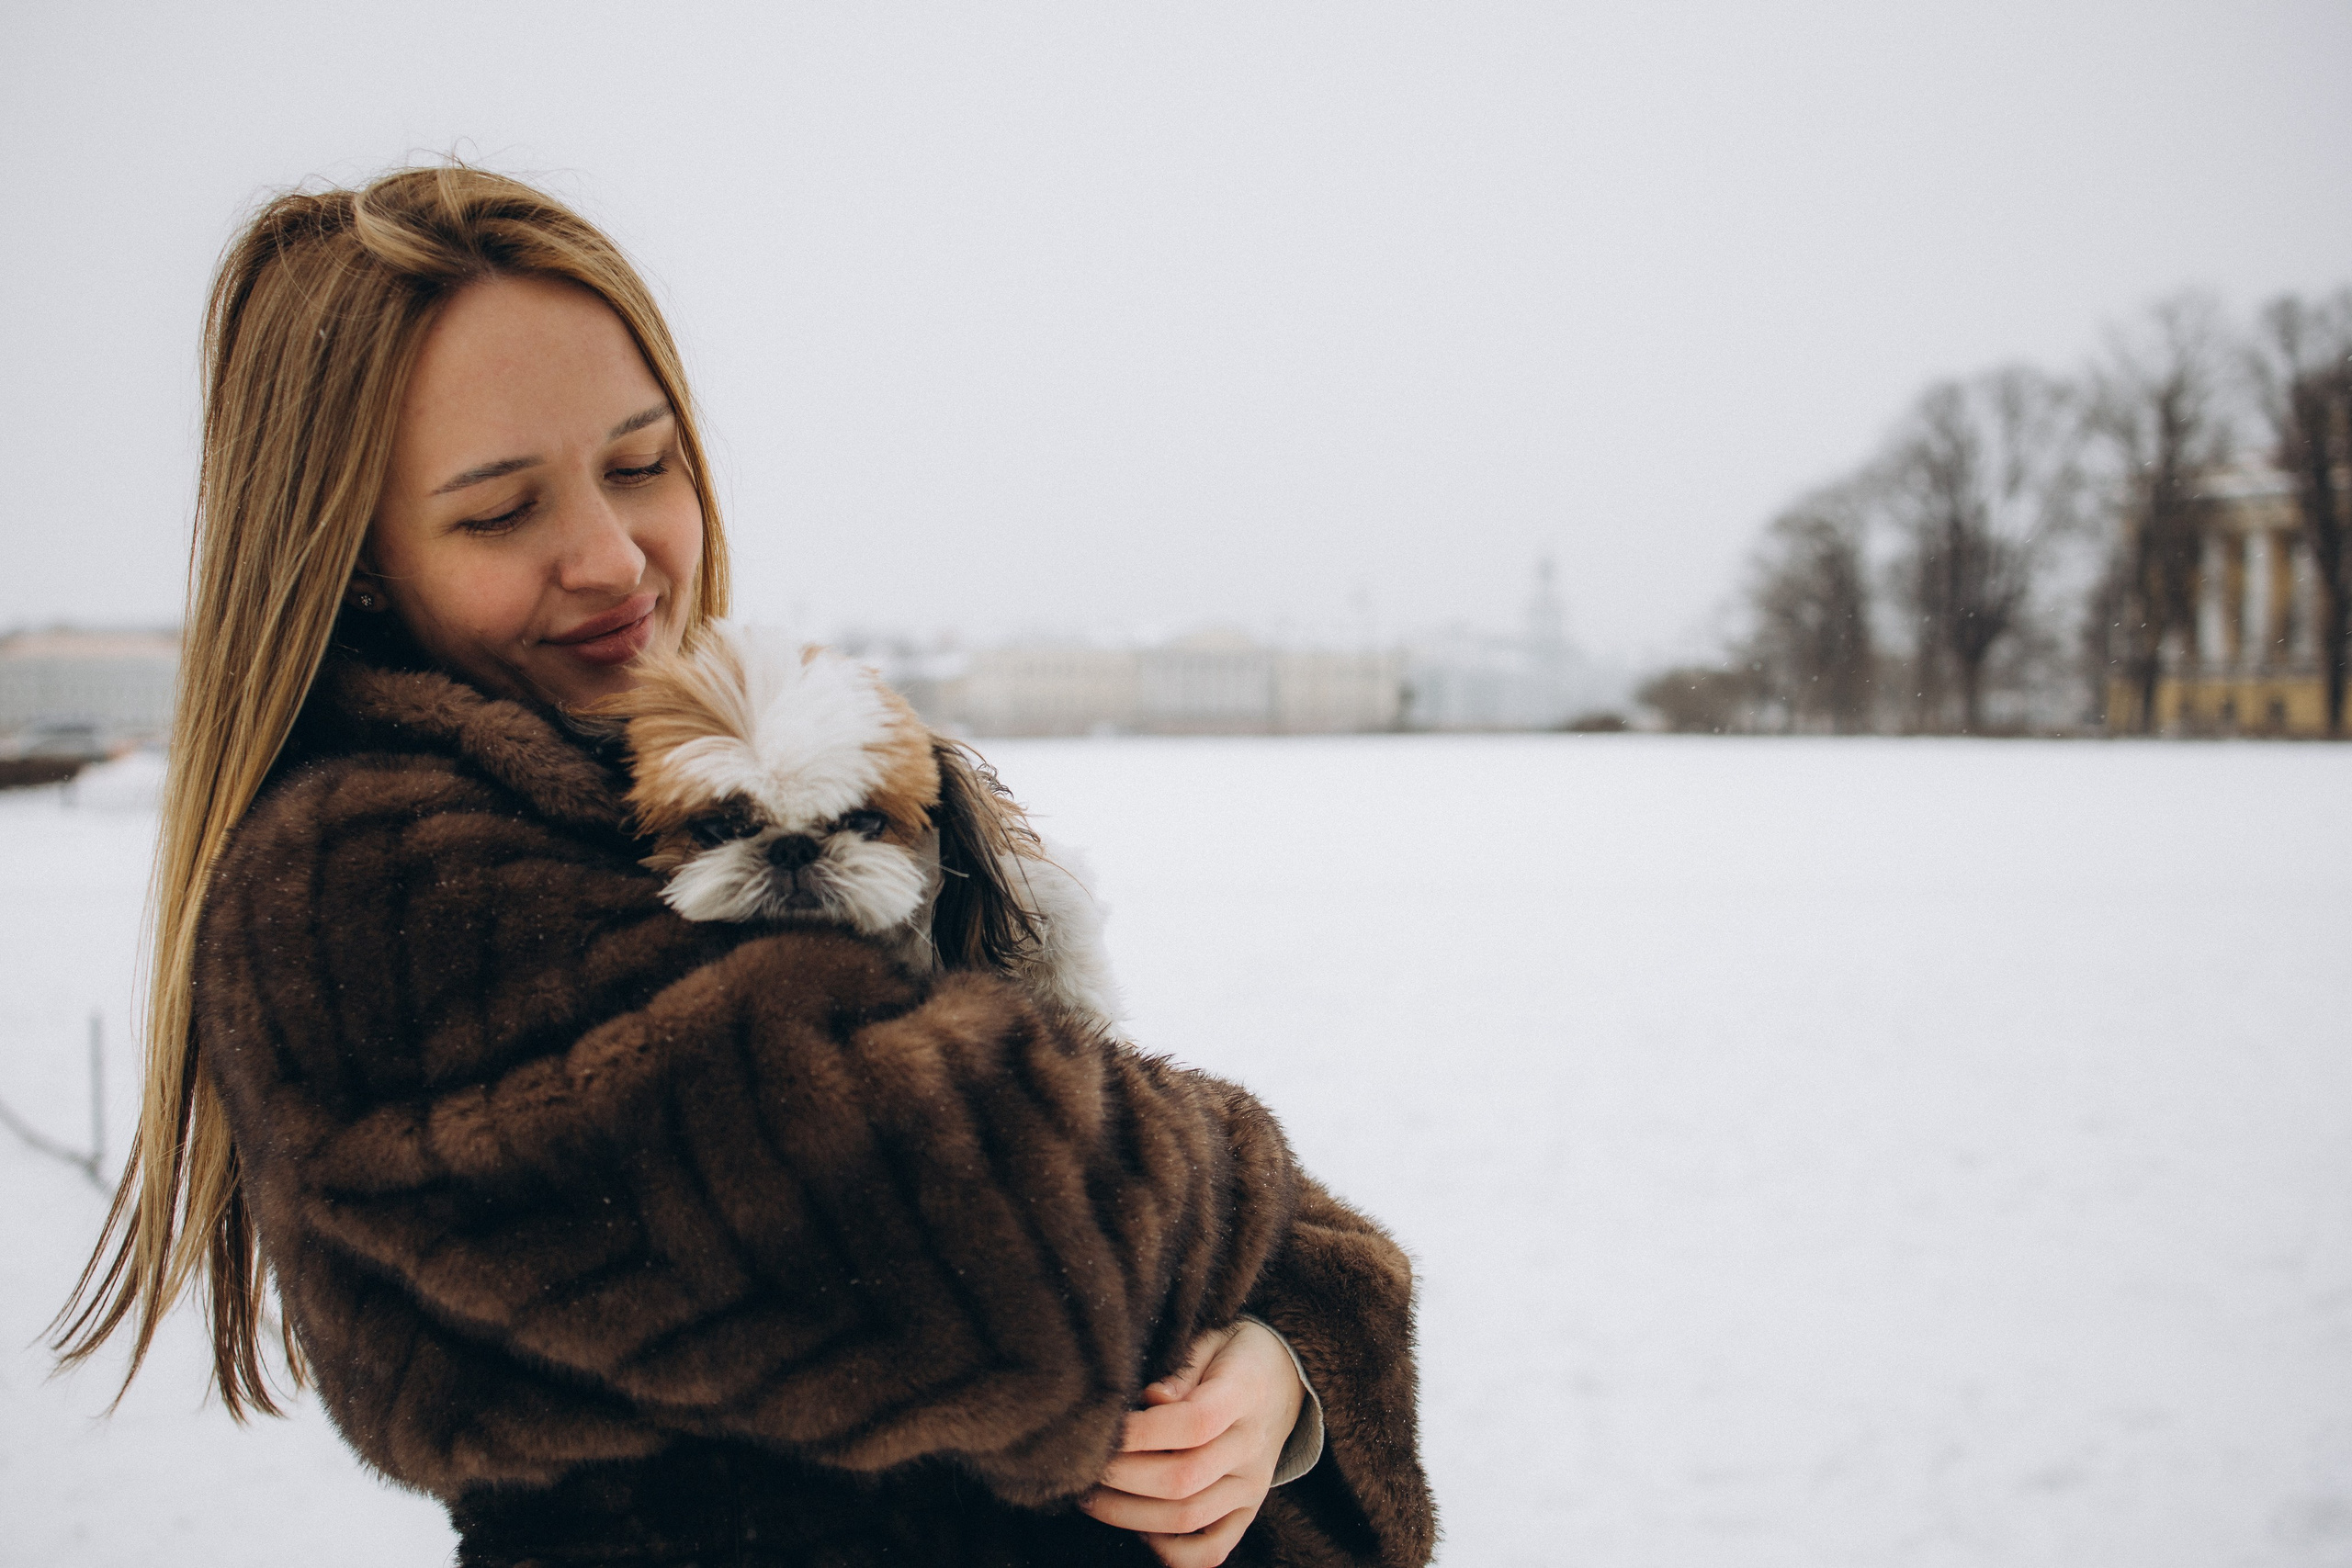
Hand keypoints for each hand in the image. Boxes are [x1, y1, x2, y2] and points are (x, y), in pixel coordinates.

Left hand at [1079, 1320, 1305, 1567]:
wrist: (1286, 1377)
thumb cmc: (1234, 1353)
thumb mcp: (1211, 1338)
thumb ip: (1182, 1367)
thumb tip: (1150, 1398)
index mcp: (1245, 1393)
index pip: (1193, 1423)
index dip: (1140, 1432)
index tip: (1101, 1430)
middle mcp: (1252, 1446)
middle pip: (1182, 1478)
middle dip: (1120, 1478)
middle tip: (1082, 1468)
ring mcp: (1252, 1485)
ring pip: (1188, 1517)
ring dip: (1129, 1515)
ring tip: (1091, 1497)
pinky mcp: (1248, 1510)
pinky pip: (1212, 1549)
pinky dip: (1172, 1551)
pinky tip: (1140, 1529)